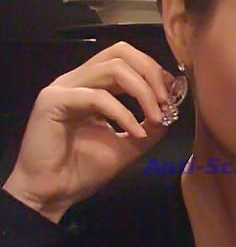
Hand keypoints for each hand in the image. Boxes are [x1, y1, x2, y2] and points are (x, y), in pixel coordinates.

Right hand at [2, 41, 174, 221]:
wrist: (51, 194)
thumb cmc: (82, 171)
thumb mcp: (127, 146)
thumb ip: (149, 128)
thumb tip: (170, 111)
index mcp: (92, 85)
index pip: (126, 59)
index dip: (153, 71)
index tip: (173, 94)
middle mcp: (78, 80)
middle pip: (121, 52)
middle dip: (151, 72)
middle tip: (166, 100)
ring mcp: (64, 87)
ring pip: (113, 68)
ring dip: (143, 91)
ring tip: (156, 116)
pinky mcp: (53, 100)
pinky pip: (98, 96)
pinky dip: (123, 113)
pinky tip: (135, 133)